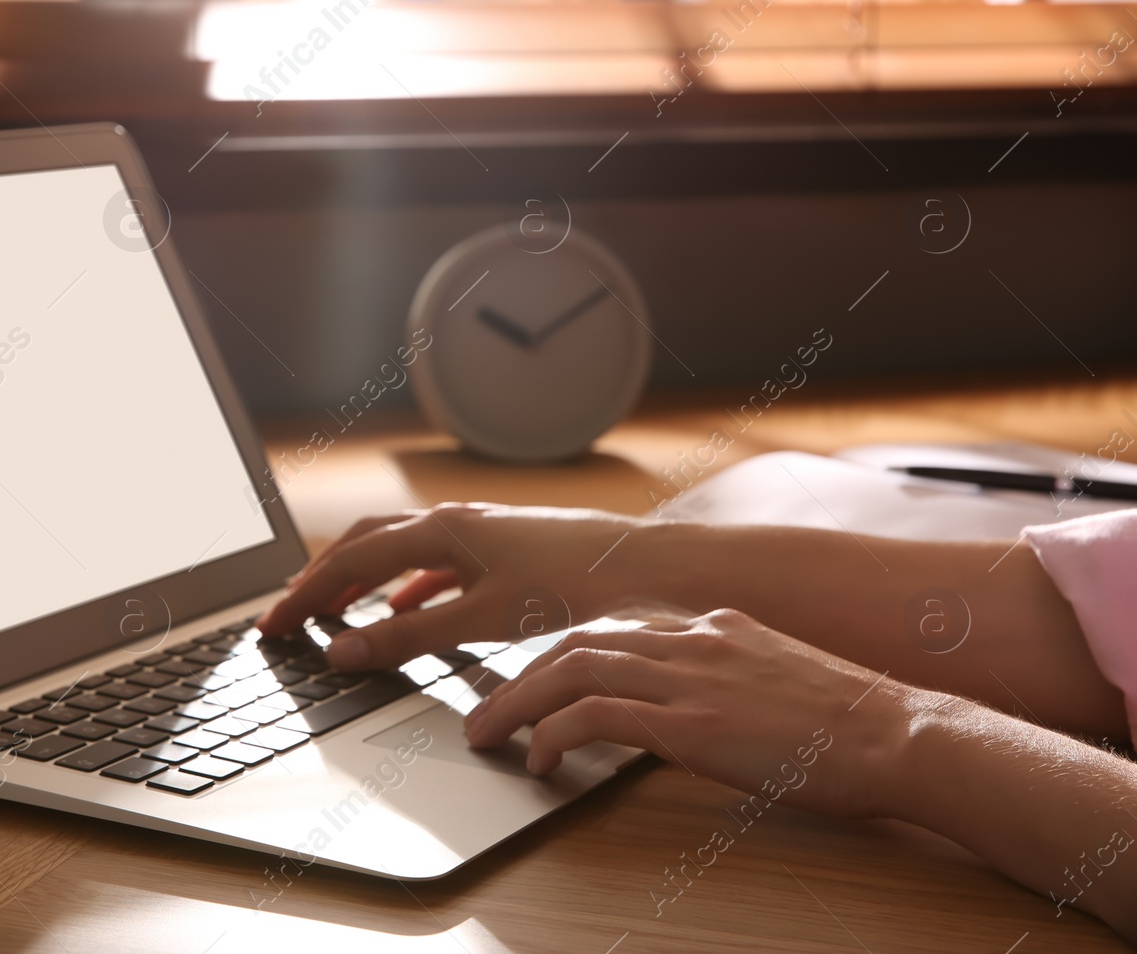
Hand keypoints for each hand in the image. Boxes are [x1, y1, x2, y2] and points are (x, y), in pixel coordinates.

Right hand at [257, 502, 657, 669]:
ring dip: (360, 579)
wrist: (640, 565)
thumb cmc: (569, 584)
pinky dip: (404, 585)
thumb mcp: (483, 618)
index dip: (304, 596)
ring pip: (397, 551)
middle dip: (321, 578)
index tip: (271, 624)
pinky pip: (431, 563)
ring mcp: (475, 531)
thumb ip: (411, 636)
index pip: (348, 562)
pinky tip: (404, 608)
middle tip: (288, 613)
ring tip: (332, 608)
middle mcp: (450, 521)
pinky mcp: (498, 547)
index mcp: (437, 530)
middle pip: (363, 544)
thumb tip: (344, 651)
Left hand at [465, 608, 917, 817]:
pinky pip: (596, 716)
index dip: (559, 654)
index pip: (612, 627)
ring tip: (489, 735)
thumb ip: (726, 677)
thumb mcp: (777, 678)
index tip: (530, 679)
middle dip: (519, 677)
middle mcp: (692, 637)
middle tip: (485, 712)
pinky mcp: (692, 721)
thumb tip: (691, 706)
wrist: (900, 733)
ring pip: (571, 670)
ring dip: (518, 704)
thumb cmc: (852, 722)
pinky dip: (555, 733)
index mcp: (712, 625)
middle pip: (577, 641)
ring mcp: (691, 675)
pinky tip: (542, 760)